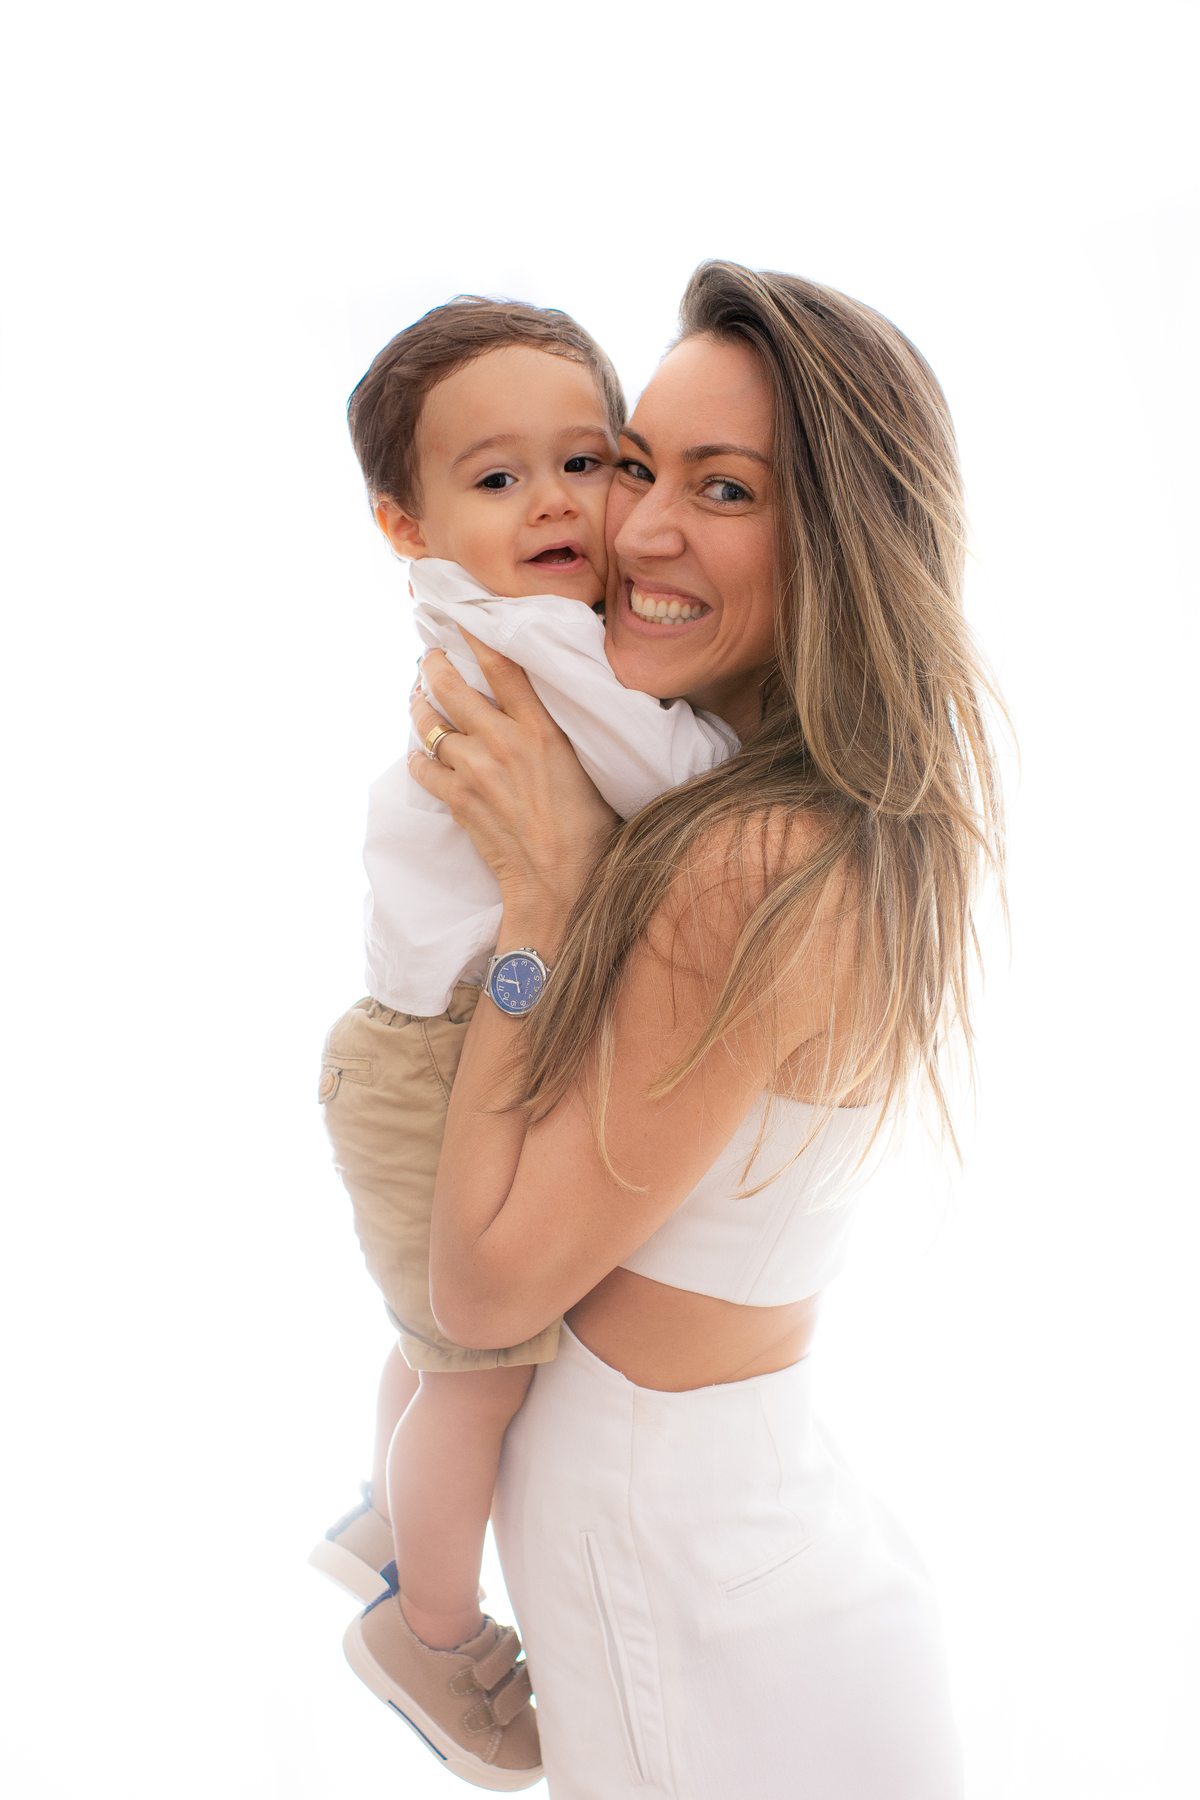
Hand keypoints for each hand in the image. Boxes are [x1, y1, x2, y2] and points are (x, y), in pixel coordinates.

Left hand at [408, 636, 617, 944]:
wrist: (559, 882)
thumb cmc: (586, 830)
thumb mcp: (584, 767)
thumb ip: (556, 733)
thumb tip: (538, 712)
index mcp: (541, 729)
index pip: (503, 666)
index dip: (478, 636)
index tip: (464, 619)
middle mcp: (503, 742)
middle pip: (452, 686)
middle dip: (434, 665)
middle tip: (429, 657)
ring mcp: (474, 770)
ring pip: (429, 724)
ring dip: (419, 707)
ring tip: (416, 698)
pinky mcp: (457, 799)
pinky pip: (422, 766)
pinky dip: (419, 757)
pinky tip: (421, 754)